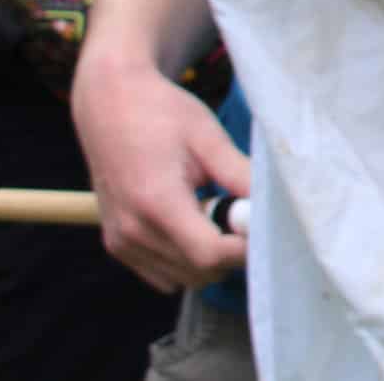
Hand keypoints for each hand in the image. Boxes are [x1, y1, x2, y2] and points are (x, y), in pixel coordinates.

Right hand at [69, 52, 249, 291]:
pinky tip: (195, 224)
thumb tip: (273, 204)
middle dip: (232, 253)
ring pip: (181, 278)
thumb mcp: (208, 137)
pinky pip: (161, 273)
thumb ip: (239, 175)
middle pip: (198, 272)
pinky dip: (185, 262)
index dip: (244, 250)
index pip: (208, 254)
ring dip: (209, 259)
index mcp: (156, 201)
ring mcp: (120, 241)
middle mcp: (132, 230)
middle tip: (245, 217)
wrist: (110, 105)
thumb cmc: (161, 114)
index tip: (265, 230)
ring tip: (217, 214)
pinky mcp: (116, 244)